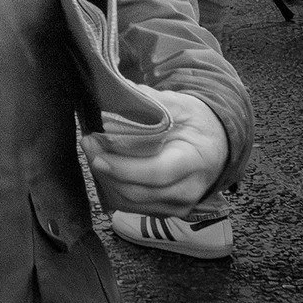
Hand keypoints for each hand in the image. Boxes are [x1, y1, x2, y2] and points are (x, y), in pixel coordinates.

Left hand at [82, 86, 229, 215]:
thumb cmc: (194, 124)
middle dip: (106, 171)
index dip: (125, 168)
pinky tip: (103, 164)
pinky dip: (111, 187)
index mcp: (195, 161)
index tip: (99, 155)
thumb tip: (118, 93)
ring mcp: (176, 205)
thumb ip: (152, 102)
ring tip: (92, 150)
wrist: (214, 146)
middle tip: (88, 142)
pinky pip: (130, 206)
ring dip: (104, 179)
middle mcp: (188, 190)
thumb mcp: (181, 105)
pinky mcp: (163, 210)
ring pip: (130, 202)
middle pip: (138, 192)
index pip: (158, 173)